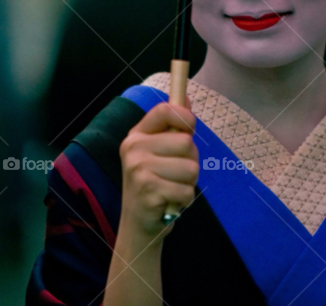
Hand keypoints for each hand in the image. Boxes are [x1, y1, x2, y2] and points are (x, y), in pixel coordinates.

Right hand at [118, 101, 198, 242]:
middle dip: (190, 161)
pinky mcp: (149, 191)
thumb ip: (171, 127)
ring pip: (191, 168)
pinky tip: (169, 202)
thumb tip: (187, 99)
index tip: (190, 128)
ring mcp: (140, 170)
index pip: (165, 110)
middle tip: (174, 174)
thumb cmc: (153, 184)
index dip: (185, 116)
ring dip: (188, 183)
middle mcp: (134, 149)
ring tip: (171, 188)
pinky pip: (187, 190)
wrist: (137, 225)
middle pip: (186, 142)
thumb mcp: (157, 153)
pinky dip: (184, 199)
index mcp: (136, 136)